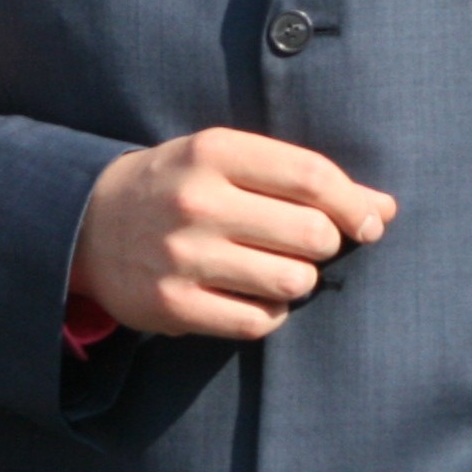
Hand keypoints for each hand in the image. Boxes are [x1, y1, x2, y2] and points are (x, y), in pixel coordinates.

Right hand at [70, 129, 394, 337]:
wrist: (87, 222)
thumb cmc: (177, 185)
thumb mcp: (226, 159)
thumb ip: (300, 177)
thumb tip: (384, 209)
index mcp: (214, 151)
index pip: (312, 176)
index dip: (355, 203)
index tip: (370, 221)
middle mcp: (197, 200)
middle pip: (312, 234)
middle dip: (326, 244)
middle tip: (308, 244)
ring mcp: (183, 255)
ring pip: (293, 281)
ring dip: (300, 280)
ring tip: (278, 269)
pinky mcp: (174, 304)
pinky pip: (259, 321)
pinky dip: (270, 312)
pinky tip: (252, 295)